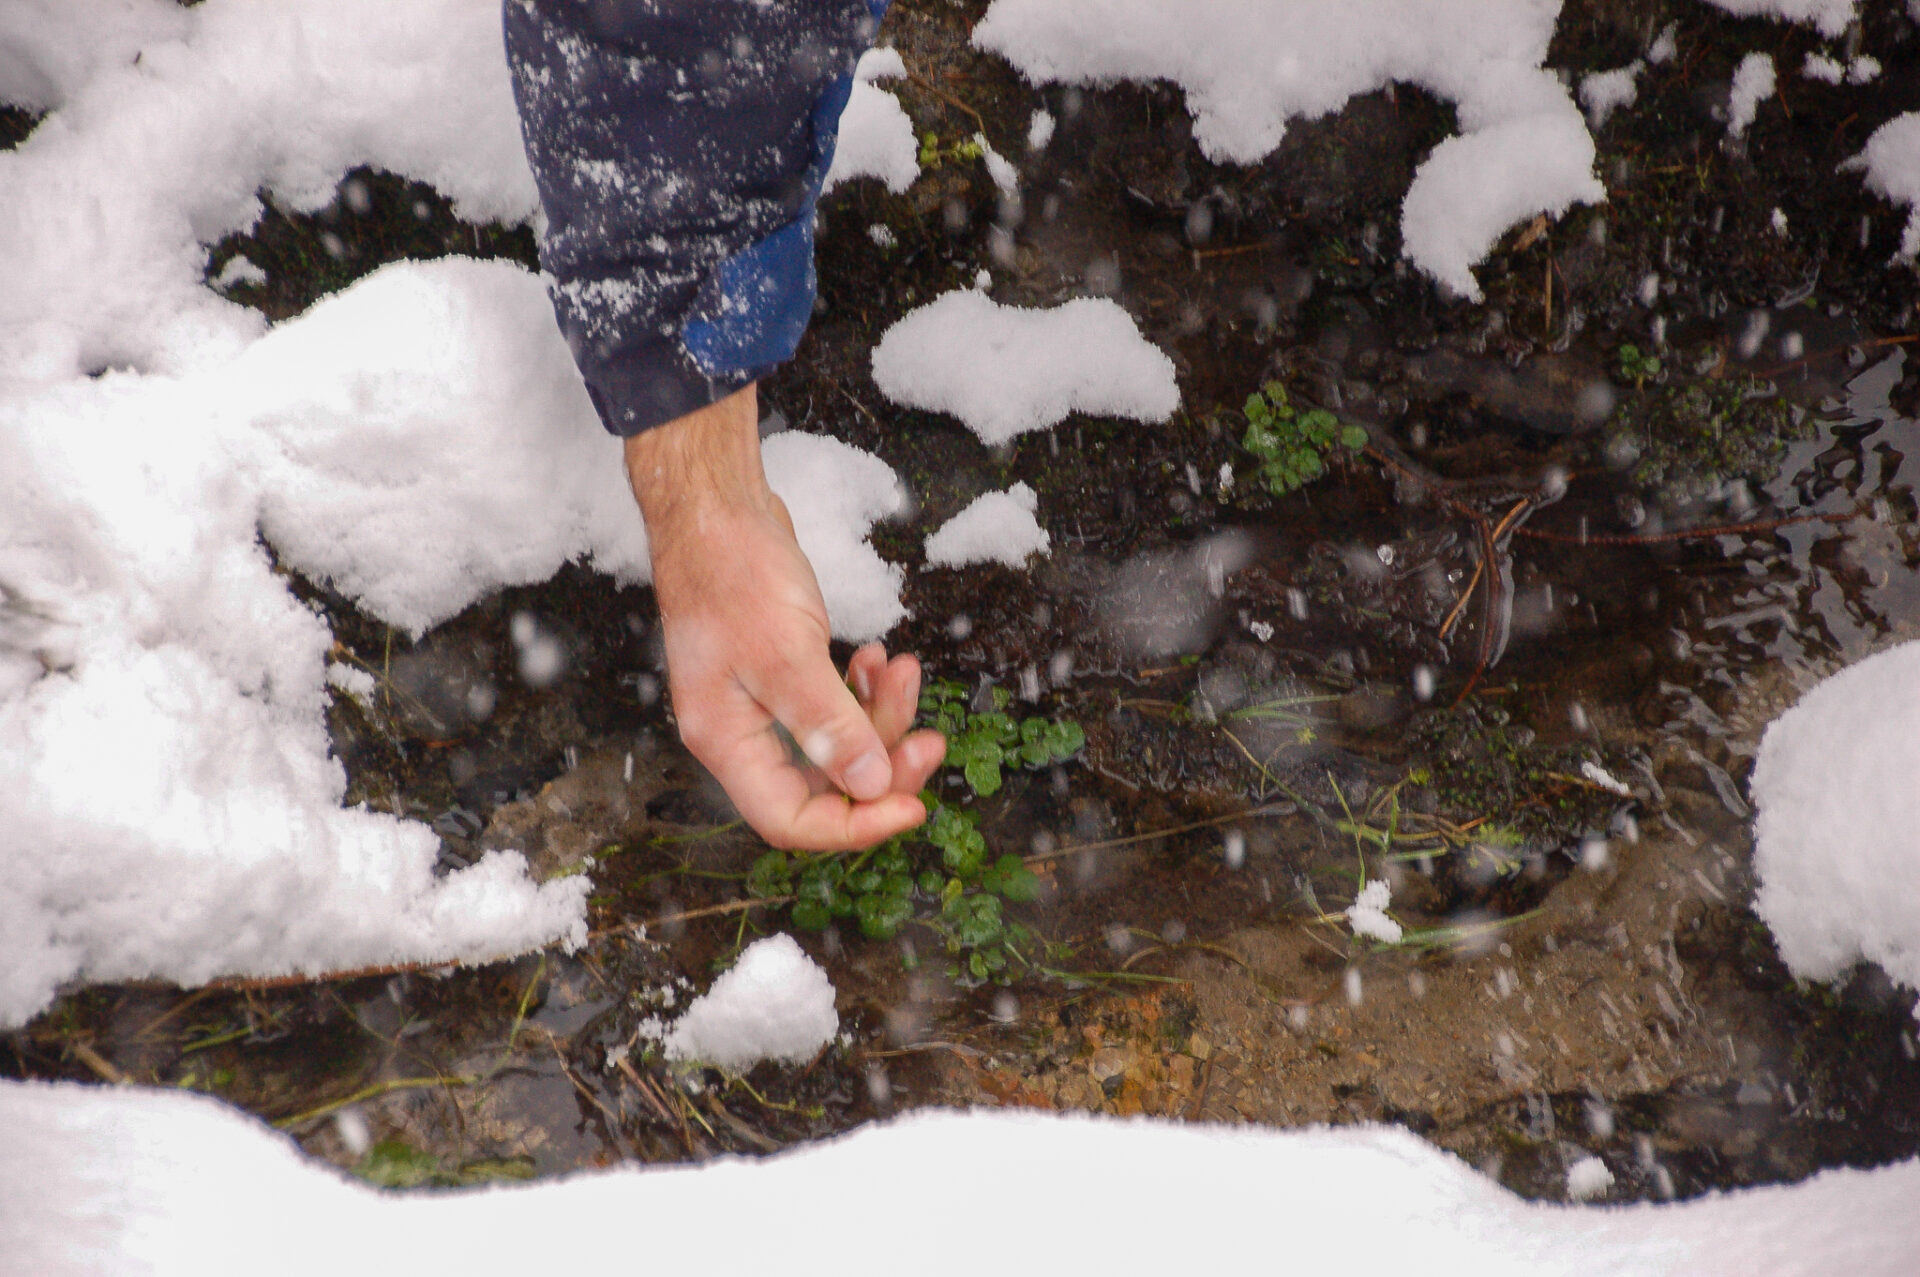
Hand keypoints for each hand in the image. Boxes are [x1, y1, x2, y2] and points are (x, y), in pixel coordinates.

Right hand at [625, 384, 945, 848]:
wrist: (715, 507)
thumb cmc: (732, 570)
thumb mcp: (787, 653)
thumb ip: (830, 725)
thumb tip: (871, 785)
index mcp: (726, 741)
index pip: (792, 818)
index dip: (855, 825)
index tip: (913, 808)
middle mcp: (739, 733)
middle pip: (822, 786)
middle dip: (882, 765)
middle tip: (930, 740)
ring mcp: (760, 703)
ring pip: (836, 743)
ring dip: (880, 716)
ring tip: (906, 672)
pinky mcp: (782, 674)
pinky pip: (833, 705)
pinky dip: (863, 689)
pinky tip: (880, 660)